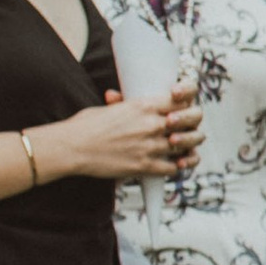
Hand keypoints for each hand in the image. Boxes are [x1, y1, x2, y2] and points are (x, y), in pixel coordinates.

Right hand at [53, 88, 202, 183]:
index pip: (181, 98)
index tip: (186, 103)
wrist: (71, 148)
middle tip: (190, 127)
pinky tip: (177, 163)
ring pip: (187, 144)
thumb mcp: (108, 108)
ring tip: (187, 147)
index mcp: (144, 105)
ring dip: (189, 146)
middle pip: (192, 119)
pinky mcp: (145, 166)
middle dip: (194, 122)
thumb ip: (123, 104)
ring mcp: (151, 146)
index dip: (188, 99)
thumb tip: (119, 97)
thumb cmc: (85, 126)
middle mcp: (152, 124)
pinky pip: (175, 167)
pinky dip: (178, 166)